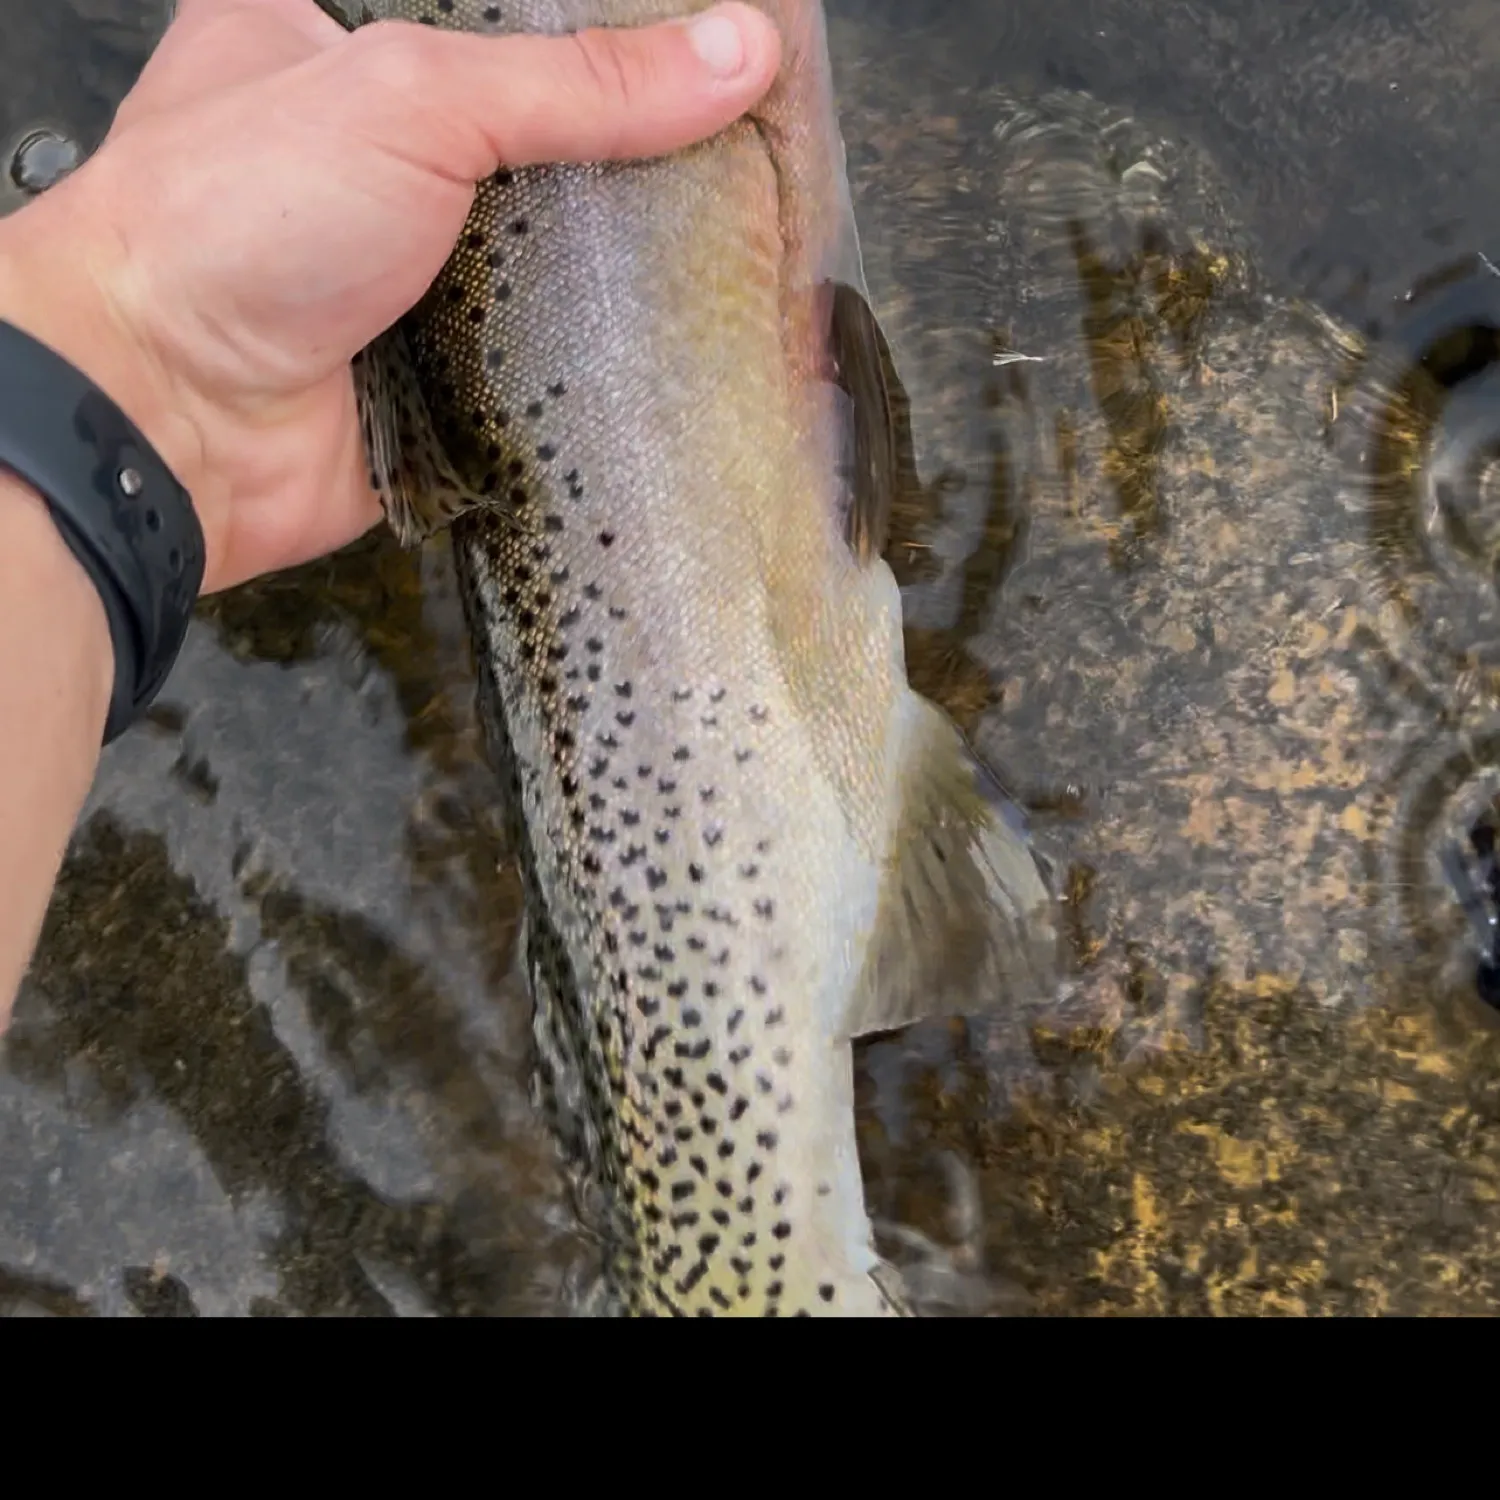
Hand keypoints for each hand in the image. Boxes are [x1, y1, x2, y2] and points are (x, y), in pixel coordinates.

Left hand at [0, 0, 780, 594]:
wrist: (170, 421)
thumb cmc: (227, 225)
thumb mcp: (410, 99)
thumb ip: (577, 82)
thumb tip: (732, 53)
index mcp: (331, 31)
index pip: (502, 15)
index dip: (599, 24)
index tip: (700, 34)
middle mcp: (374, 149)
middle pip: (538, 134)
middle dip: (629, 149)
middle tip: (741, 144)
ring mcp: (409, 265)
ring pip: (548, 250)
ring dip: (622, 259)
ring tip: (738, 235)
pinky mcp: (440, 365)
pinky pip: (541, 351)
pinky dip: (597, 350)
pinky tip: (675, 332)